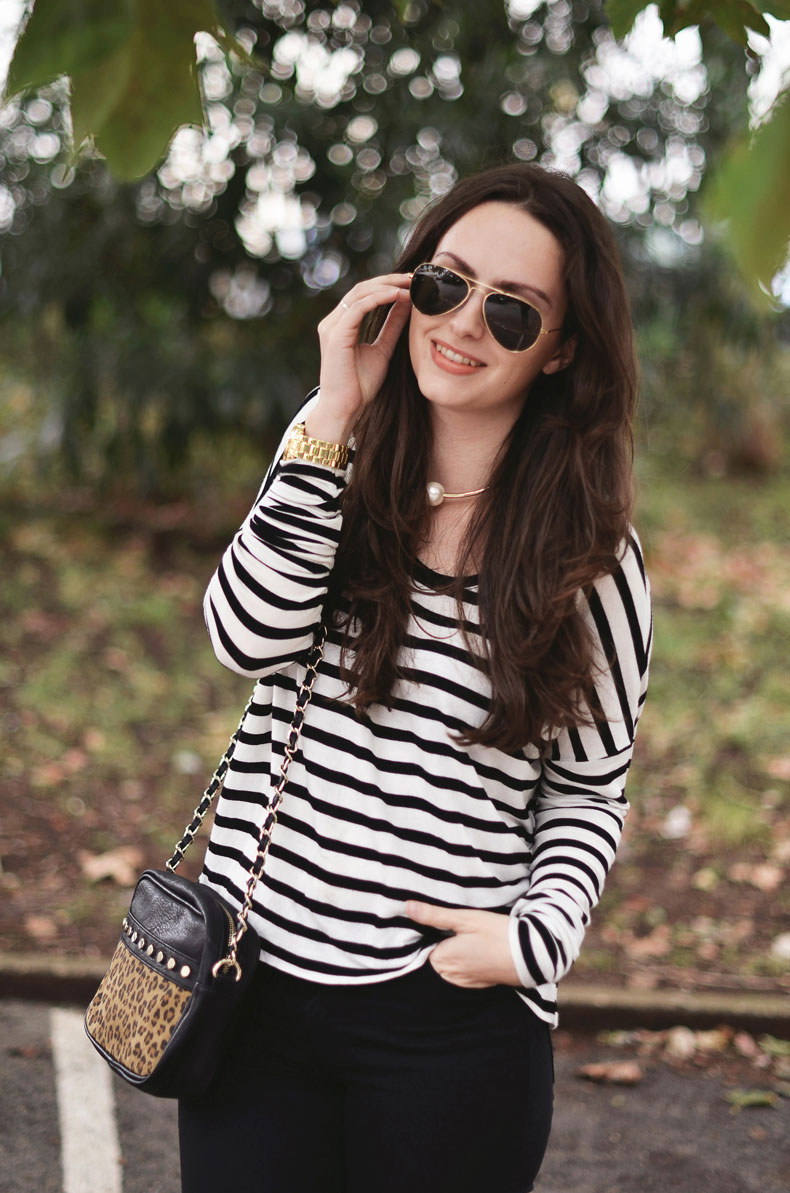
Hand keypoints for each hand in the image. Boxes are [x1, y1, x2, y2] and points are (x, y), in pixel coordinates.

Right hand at [308, 273, 411, 442]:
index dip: (387, 285)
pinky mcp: (335, 335)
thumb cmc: (360, 385)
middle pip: (361, 288)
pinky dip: (379, 299)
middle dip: (389, 280)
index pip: (364, 294)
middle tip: (414, 278)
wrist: (345, 409)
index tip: (411, 283)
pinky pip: (357, 308)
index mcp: (342, 324)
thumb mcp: (383, 349)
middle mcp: (333, 322)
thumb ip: (392, 327)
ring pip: (359, 293)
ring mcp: (331, 327)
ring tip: (409, 286)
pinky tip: (398, 297)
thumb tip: (407, 304)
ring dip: (386, 286)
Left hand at [406, 901, 520, 988]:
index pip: (421, 946)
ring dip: (452, 952)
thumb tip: (407, 908)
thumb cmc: (497, 934)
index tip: (434, 920)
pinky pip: (462, 972)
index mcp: (441, 960)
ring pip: (448, 964)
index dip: (426, 931)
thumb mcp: (465, 919)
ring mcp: (464, 983)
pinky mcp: (477, 984)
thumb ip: (434, 915)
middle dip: (438, 941)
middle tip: (454, 925)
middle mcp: (449, 976)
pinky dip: (464, 961)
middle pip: (434, 956)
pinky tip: (475, 947)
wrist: (532, 956)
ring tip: (466, 936)